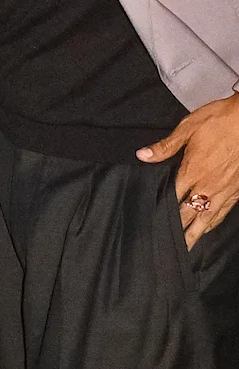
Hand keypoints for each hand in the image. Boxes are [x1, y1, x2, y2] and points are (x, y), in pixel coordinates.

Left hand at [140, 92, 238, 248]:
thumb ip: (165, 146)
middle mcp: (209, 185)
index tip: (152, 226)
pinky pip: (225, 210)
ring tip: (187, 247)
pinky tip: (210, 227)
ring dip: (197, 232)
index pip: (173, 198)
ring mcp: (226, 189)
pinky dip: (215, 221)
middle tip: (167, 248)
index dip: (162, 212)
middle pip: (190, 213)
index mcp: (193, 171)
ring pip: (209, 217)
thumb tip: (142, 156)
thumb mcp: (188, 128)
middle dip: (178, 231)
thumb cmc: (220, 120)